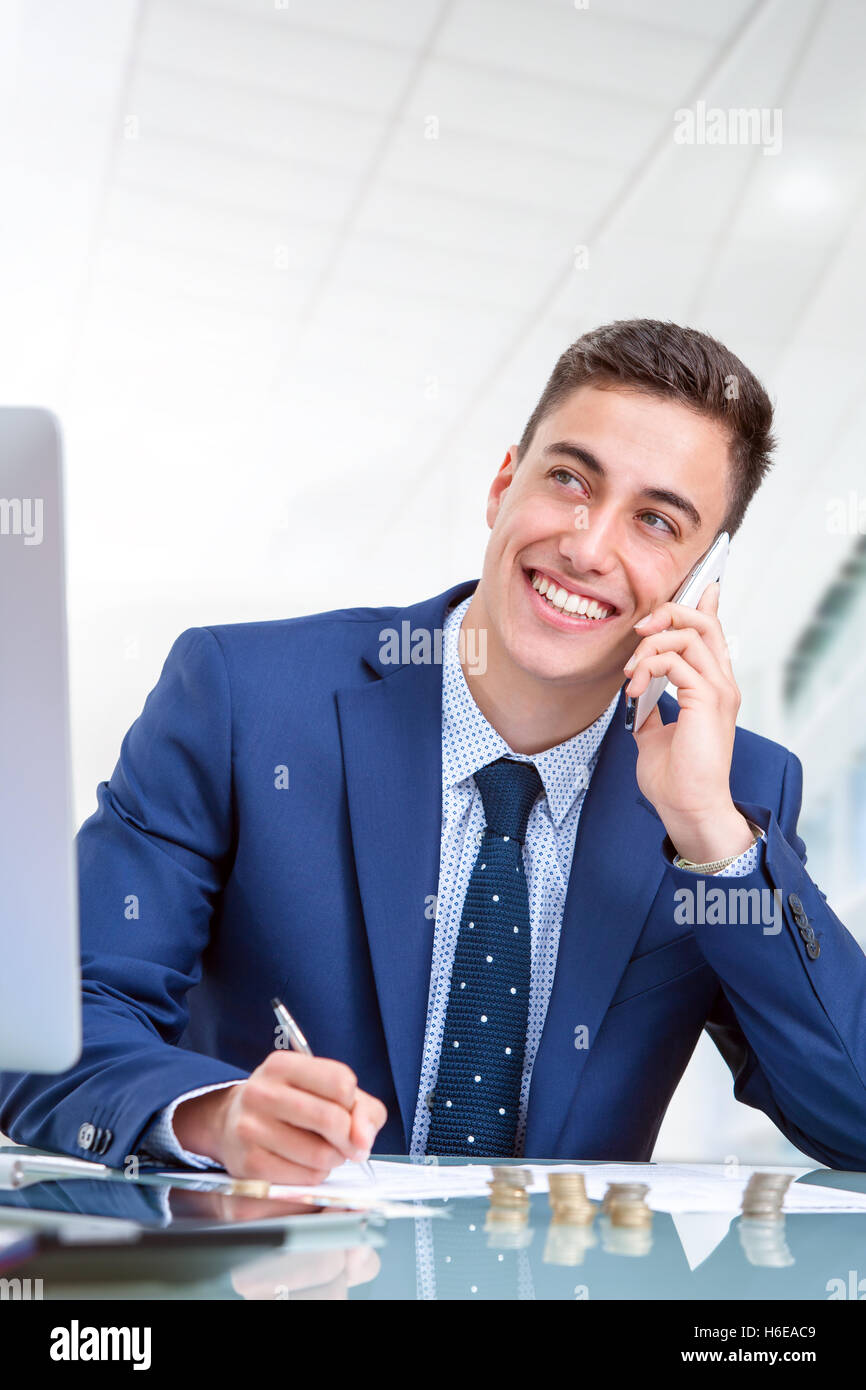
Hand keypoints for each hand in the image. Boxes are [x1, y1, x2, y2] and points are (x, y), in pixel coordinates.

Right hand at [173, 1052, 386, 1183]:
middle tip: (346, 1143)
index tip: (344, 1109)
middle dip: (349, 1138)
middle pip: (332, 1120)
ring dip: (333, 1159)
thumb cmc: (291, 1105)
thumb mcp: (324, 1090)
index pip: (341, 1082)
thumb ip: (362, 1109)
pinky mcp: (249, 1165)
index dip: (352, 1102)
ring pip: (321, 1155)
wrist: (233, 1125)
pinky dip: (315, 1176)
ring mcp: (250, 1129)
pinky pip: (304, 1178)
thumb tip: (363, 1140)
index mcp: (281, 1065)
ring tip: (323, 1152)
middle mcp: (261, 1092)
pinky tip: (304, 1165)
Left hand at [622, 581, 753, 863]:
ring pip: (689, 634)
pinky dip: (648, 667)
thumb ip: (650, 709)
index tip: (697, 586)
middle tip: (640, 630)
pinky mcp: (707, 699)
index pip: (713, 634)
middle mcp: (721, 684)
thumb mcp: (654, 735)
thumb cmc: (675, 779)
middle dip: (668, 613)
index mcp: (713, 689)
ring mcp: (718, 690)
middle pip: (704, 622)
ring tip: (632, 674)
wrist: (687, 807)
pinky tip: (635, 689)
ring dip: (650, 646)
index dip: (703, 604)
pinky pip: (675, 660)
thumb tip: (637, 694)